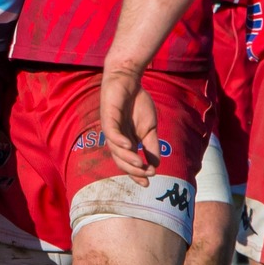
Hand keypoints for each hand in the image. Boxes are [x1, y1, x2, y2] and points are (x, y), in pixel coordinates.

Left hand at [100, 64, 160, 183]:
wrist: (128, 80)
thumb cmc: (138, 103)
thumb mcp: (150, 128)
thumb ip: (151, 146)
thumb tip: (156, 165)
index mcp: (126, 143)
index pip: (129, 163)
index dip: (137, 174)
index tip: (148, 183)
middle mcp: (116, 139)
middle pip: (121, 160)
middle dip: (133, 170)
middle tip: (146, 174)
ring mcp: (111, 129)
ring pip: (116, 149)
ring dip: (128, 158)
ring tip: (139, 164)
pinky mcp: (108, 118)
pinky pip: (111, 132)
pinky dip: (119, 141)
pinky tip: (129, 146)